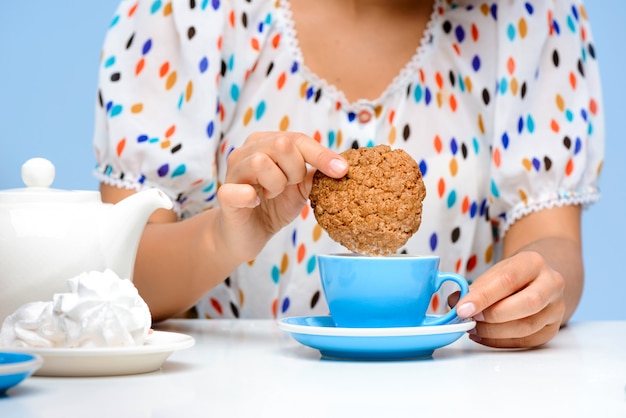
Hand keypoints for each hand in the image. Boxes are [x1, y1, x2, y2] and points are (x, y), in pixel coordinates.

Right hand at [215, 131, 347, 261]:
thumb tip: (341, 165)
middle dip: (296, 170)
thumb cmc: (273, 206)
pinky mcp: (225, 196)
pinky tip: (256, 201)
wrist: (248, 235)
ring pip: (261, 161)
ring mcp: (233, 172)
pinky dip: (251, 196)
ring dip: (276, 183)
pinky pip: (238, 190)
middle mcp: (247, 151)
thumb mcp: (300, 188)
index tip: (342, 171)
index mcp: (266, 143)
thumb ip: (315, 172)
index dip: (322, 155)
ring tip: (272, 194)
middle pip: (282, 144)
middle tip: (290, 186)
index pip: (297, 139)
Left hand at [455, 251, 565, 347]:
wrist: (538, 281)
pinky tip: (484, 336)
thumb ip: (476, 288)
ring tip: (473, 328)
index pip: (508, 279)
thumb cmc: (512, 276)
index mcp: (533, 262)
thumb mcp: (495, 273)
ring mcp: (556, 308)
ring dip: (494, 332)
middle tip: (470, 319)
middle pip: (527, 303)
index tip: (462, 308)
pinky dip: (501, 341)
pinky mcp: (553, 328)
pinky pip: (527, 341)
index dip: (483, 296)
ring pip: (527, 326)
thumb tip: (455, 302)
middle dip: (493, 315)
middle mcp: (551, 284)